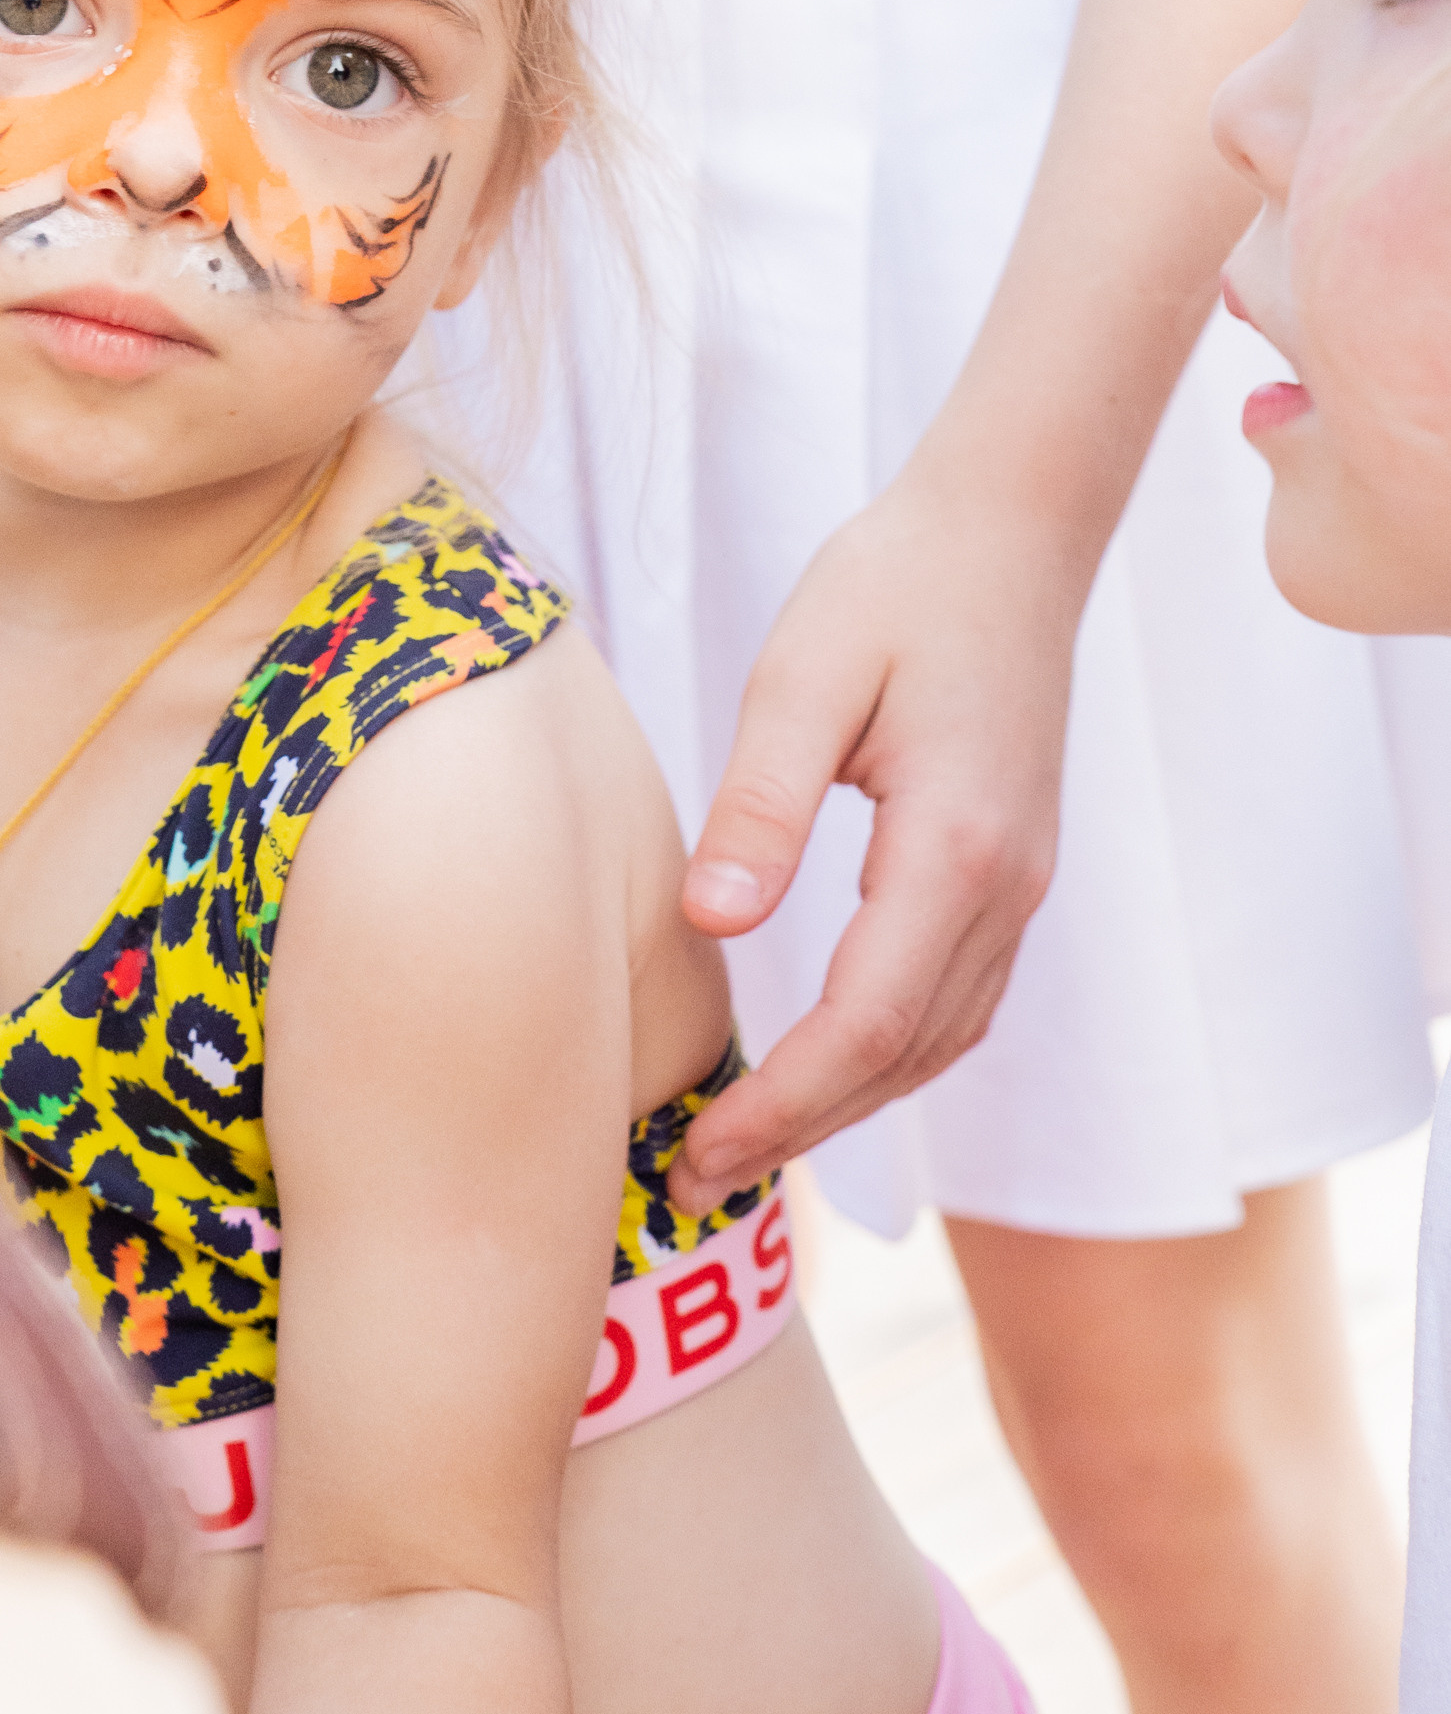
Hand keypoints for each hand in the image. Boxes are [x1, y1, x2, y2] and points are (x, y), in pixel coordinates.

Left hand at [673, 470, 1079, 1195]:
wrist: (1009, 531)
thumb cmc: (893, 585)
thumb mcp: (801, 676)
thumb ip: (761, 803)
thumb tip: (714, 923)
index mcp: (954, 845)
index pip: (868, 1021)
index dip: (785, 1103)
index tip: (700, 1148)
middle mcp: (1005, 886)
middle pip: (905, 1057)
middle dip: (801, 1131)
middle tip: (693, 1182)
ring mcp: (1020, 886)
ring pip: (938, 1042)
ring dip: (846, 1106)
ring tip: (744, 1148)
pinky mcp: (1010, 874)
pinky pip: (955, 1001)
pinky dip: (888, 1058)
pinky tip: (824, 1073)